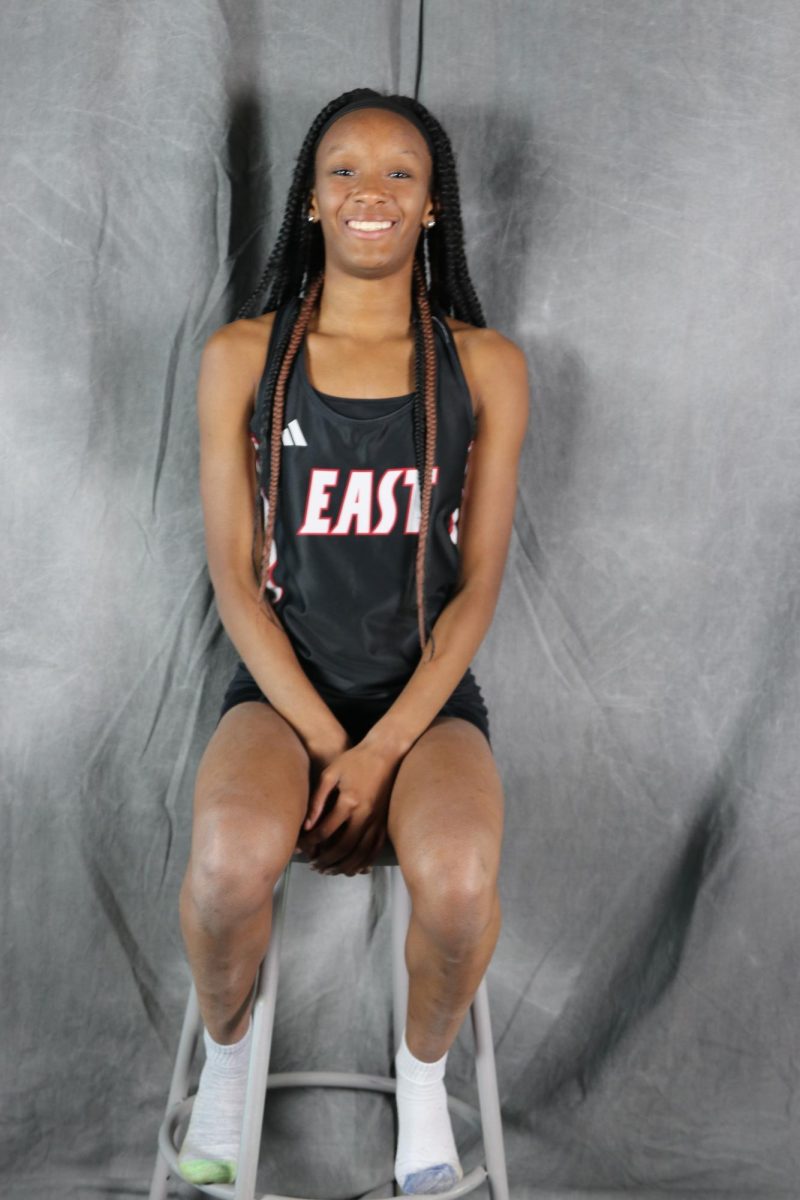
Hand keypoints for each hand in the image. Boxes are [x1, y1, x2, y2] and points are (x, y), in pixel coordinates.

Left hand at [301, 741, 402, 876]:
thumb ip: (318, 799)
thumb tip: (306, 825)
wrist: (385, 752)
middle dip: (326, 860)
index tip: (301, 847)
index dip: (310, 842)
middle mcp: (365, 814)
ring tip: (330, 870)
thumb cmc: (354, 759)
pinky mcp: (385, 820)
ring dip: (345, 866)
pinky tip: (354, 868)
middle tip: (314, 866)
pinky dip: (364, 861)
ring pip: (362, 853)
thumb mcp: (331, 773)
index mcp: (349, 801)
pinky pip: (375, 848)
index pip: (325, 831)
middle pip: (344, 848)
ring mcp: (378, 819)